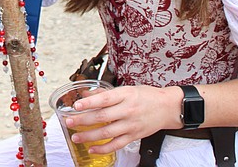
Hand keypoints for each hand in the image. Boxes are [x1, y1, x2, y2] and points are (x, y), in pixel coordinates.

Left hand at [64, 85, 181, 154]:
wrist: (168, 107)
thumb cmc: (146, 96)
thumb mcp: (127, 89)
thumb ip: (106, 93)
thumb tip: (86, 95)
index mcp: (125, 95)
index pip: (104, 99)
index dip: (89, 103)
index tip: (76, 105)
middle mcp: (127, 110)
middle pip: (102, 117)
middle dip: (83, 120)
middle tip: (69, 122)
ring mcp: (131, 125)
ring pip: (107, 133)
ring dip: (89, 136)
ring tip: (76, 137)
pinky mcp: (134, 136)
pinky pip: (116, 145)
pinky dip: (103, 148)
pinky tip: (92, 148)